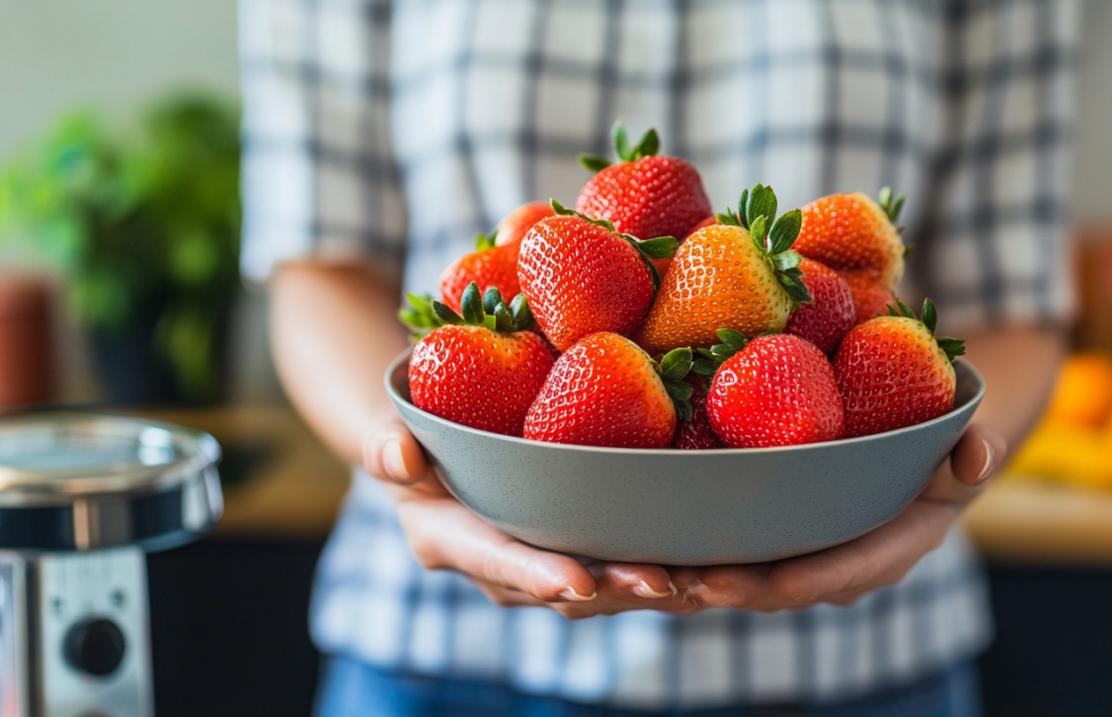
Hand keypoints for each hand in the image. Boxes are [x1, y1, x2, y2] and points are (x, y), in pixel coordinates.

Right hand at [362, 421, 698, 618]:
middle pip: (561, 589)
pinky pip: (617, 573)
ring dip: (647, 589)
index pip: (496, 561)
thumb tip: (398, 454)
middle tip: (663, 582)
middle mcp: (498, 570)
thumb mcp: (389, 433)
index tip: (578, 582)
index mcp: (449, 542)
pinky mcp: (574, 558)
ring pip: (598, 592)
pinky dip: (663, 572)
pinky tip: (710, 565)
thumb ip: (387, 446)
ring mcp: (538, 569)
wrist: (430, 460)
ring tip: (700, 580)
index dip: (536, 574)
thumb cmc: (411, 436)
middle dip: (613, 588)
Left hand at [667, 425, 1006, 610]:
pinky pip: (738, 561)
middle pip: (784, 589)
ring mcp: (809, 560)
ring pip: (753, 584)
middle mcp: (844, 566)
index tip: (769, 581)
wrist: (929, 463)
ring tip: (659, 577)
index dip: (808, 580)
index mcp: (891, 547)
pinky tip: (654, 553)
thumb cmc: (945, 449)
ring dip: (709, 583)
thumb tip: (980, 455)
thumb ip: (975, 451)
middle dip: (740, 590)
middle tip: (691, 582)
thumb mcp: (967, 445)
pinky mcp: (779, 547)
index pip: (845, 570)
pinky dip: (700, 561)